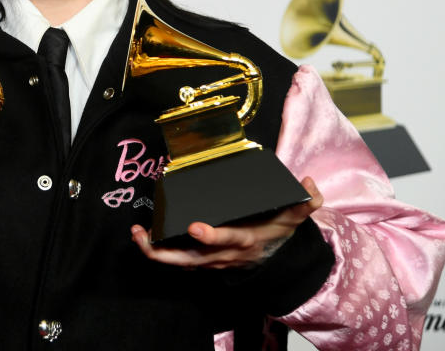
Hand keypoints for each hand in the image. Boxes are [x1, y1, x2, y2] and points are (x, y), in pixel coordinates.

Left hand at [130, 176, 322, 268]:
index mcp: (244, 240)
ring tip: (136, 233)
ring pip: (179, 262)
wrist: (275, 261)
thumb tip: (308, 184)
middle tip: (142, 235)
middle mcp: (223, 254)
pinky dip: (159, 252)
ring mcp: (210, 260)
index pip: (227, 240)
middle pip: (190, 259)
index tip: (195, 226)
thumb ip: (305, 202)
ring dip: (155, 251)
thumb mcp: (295, 217)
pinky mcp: (202, 261)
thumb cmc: (278, 232)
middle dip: (164, 252)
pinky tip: (143, 236)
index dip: (211, 236)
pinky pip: (177, 260)